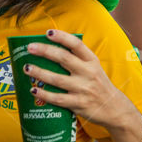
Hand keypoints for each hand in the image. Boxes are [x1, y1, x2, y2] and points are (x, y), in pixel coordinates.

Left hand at [23, 29, 140, 132]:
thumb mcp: (94, 67)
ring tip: (27, 67)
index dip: (62, 37)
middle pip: (64, 58)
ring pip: (57, 79)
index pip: (76, 44)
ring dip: (40, 72)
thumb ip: (77, 58)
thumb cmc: (98, 84)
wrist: (114, 108)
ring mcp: (83, 89)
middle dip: (45, 51)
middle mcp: (88, 73)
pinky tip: (34, 89)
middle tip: (30, 47)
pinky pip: (58, 98)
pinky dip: (44, 94)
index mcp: (92, 60)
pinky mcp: (79, 104)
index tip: (48, 32)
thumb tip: (50, 47)